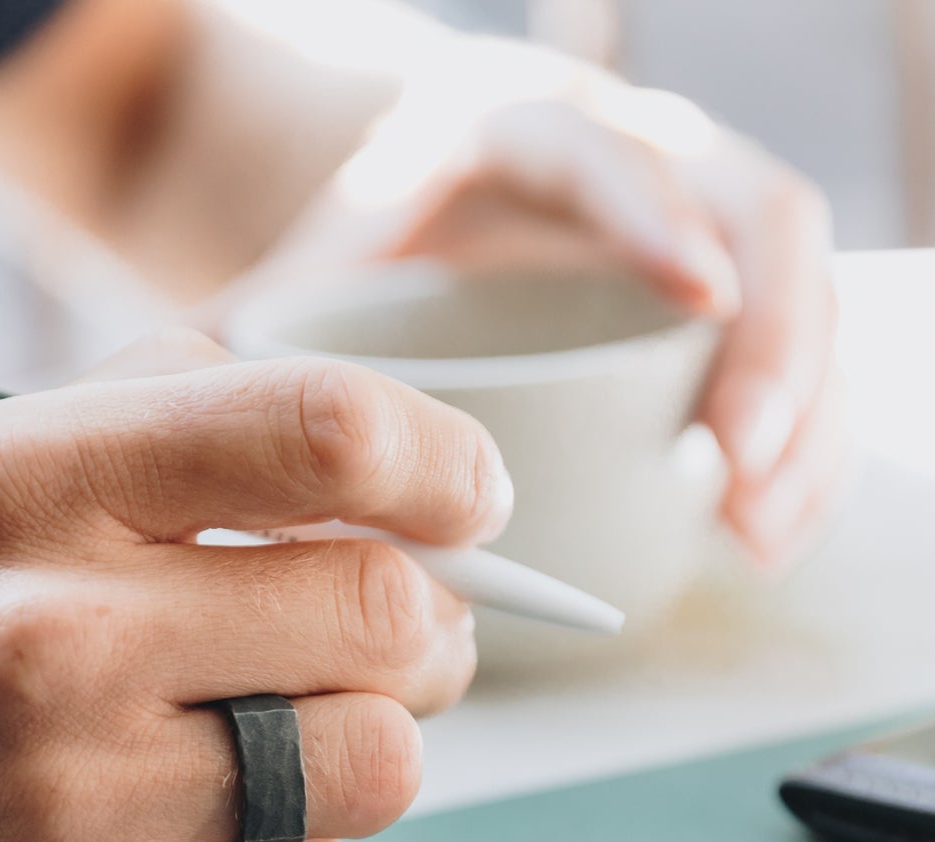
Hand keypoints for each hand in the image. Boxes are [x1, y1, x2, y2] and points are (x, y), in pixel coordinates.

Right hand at [0, 332, 503, 841]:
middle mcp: (50, 633)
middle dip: (426, 635)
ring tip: (283, 759)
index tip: (472, 502)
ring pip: (379, 767)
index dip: (440, 463)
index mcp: (26, 480)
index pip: (319, 430)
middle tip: (395, 652)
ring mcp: (71, 804)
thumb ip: (143, 414)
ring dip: (364, 762)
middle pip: (384, 614)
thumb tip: (361, 431)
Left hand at [250, 84, 841, 570]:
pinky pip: (789, 351)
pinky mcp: (711, 294)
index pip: (601, 150)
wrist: (397, 219)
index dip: (655, 217)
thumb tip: (216, 460)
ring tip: (756, 533)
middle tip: (736, 470)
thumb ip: (262, 354)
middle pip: (752, 215)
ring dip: (801, 415)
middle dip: (770, 344)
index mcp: (510, 131)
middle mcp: (624, 155)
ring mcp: (685, 218)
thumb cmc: (343, 262)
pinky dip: (792, 442)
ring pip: (796, 289)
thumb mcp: (295, 291)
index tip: (695, 303)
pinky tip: (760, 527)